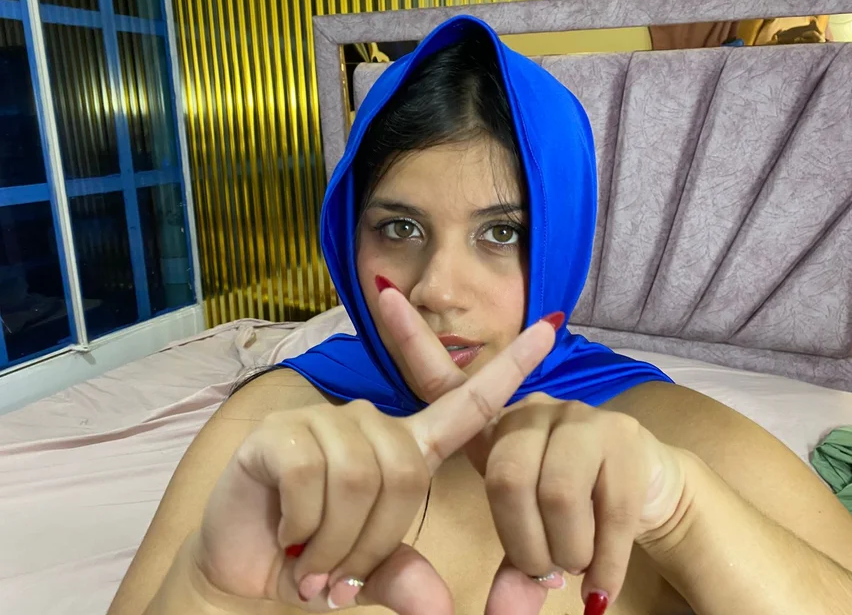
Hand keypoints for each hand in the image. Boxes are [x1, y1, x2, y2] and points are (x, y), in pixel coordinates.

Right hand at [191, 286, 558, 614]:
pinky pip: (313, 478)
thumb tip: (440, 608)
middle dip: (375, 541)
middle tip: (337, 574)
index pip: (466, 403)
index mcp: (404, 449)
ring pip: (362, 479)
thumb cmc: (313, 560)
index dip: (510, 369)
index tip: (551, 327)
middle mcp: (368, 423)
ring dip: (336, 544)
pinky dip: (303, 528)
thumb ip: (405, 578)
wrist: (237, 568)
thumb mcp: (369, 575)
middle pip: (408, 472)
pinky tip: (287, 536)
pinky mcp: (280, 431)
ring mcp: (322, 420)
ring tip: (311, 562)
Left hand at [481, 394, 687, 614]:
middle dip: (529, 545)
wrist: (646, 478)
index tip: (528, 565)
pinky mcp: (625, 435)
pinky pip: (613, 509)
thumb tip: (499, 614)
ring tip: (576, 567)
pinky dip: (607, 563)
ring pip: (559, 493)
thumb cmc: (577, 501)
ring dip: (568, 549)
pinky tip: (602, 587)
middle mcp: (534, 412)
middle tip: (548, 573)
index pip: (481, 475)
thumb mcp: (536, 529)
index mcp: (497, 428)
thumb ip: (515, 567)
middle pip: (510, 481)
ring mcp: (581, 417)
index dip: (506, 527)